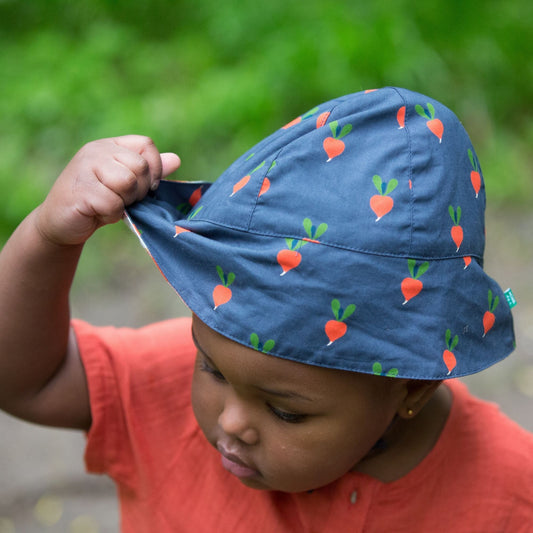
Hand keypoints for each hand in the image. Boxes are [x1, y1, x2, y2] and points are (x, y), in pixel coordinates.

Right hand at [35, 135, 180, 245]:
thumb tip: (176, 160)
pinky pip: (113, 203)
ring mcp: (85, 168)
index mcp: (110, 146)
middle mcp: (96, 151)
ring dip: (126, 201)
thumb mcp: (126, 185)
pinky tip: (98, 212)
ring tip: (112, 204)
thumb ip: (149, 172)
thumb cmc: (98, 202)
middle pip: (140, 166)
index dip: (155, 168)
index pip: (146, 145)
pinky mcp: (80, 191)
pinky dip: (112, 214)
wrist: (61, 222)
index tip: (147, 187)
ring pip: (128, 182)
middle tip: (125, 199)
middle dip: (140, 190)